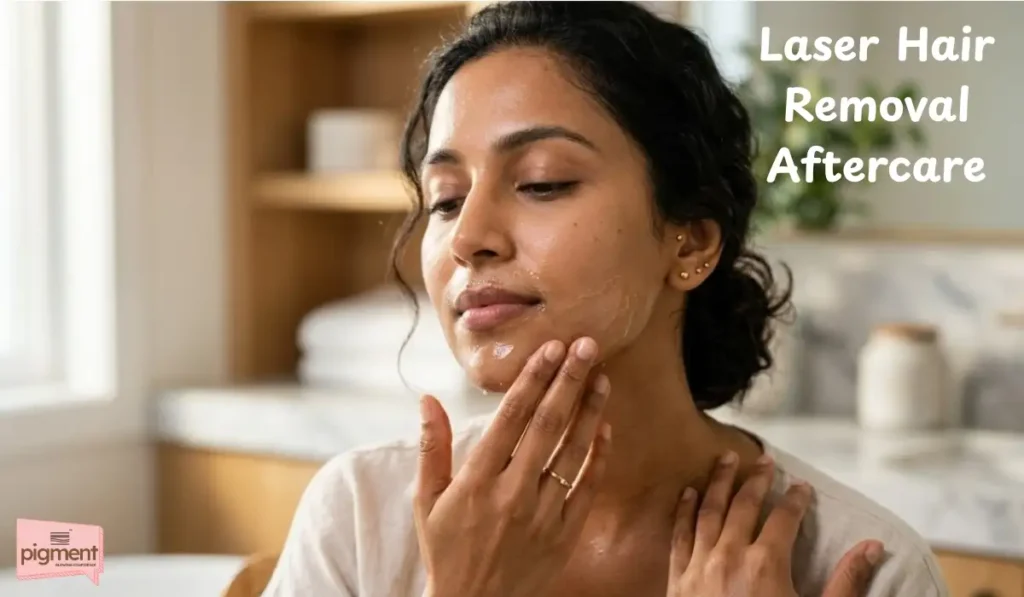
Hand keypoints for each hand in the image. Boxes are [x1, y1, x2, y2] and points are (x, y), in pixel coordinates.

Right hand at [415, 338, 611, 596]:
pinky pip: (587, 487)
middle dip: (568, 381)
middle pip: (547, 425)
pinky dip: (598, 456)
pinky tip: (605, 428)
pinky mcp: (565, 532)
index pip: (511, 417)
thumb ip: (432, 447)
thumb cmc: (446, 550)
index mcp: (477, 480)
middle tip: (586, 347)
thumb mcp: (426, 500)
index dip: (533, 379)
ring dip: (590, 411)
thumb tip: (428, 399)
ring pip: (573, 452)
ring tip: (601, 377)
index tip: (550, 348)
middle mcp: (513, 492)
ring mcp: (543, 513)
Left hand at [668, 452, 884, 596]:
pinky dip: (685, 510)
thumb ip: (846, 582)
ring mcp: (699, 567)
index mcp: (766, 564)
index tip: (802, 485)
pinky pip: (680, 535)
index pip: (784, 518)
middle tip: (764, 460)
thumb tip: (873, 547)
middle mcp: (729, 557)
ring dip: (718, 482)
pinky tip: (689, 492)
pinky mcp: (678, 580)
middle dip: (756, 480)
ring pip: (708, 511)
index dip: (795, 499)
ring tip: (726, 459)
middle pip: (743, 505)